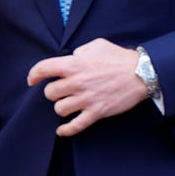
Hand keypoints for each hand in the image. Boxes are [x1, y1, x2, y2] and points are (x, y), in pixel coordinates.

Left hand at [28, 38, 147, 137]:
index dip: (34, 75)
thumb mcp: (96, 45)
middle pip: (50, 93)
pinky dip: (66, 130)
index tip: (32, 80)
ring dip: (61, 107)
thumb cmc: (119, 58)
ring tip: (68, 103)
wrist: (142, 73)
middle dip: (53, 92)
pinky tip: (61, 130)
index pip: (44, 69)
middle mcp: (77, 82)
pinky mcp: (97, 112)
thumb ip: (79, 52)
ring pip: (59, 109)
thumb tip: (71, 58)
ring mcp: (86, 99)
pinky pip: (76, 126)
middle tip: (61, 91)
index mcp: (74, 65)